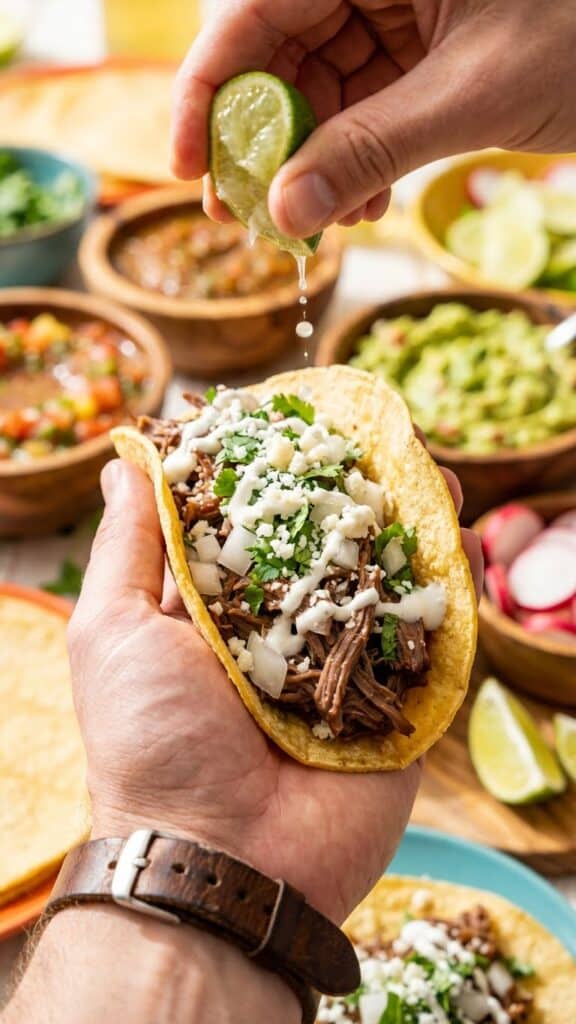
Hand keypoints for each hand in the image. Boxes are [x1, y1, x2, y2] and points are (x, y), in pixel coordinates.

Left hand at [69, 458, 481, 924]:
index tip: (297, 424)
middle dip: (352, 493)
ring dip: (408, 526)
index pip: (252, 526)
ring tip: (428, 473)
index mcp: (216, 613)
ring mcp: (341, 668)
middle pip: (325, 548)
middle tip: (377, 438)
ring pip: (383, 582)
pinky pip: (428, 639)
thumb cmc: (150, 742)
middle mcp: (282, 635)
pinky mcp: (394, 706)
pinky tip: (454, 535)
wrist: (220, 861)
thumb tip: (124, 460)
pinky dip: (446, 588)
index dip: (273, 474)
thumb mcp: (113, 630)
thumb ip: (129, 545)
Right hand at [172, 0, 575, 235]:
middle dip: (260, 141)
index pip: (255, 7)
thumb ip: (373, 149)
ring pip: (314, 87)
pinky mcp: (414, 49)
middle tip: (244, 216)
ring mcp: (392, 8)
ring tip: (316, 225)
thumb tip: (285, 211)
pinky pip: (359, 106)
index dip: (208, 88)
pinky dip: (355, 159)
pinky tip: (366, 204)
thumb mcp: (472, 95)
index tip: (187, 165)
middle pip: (275, 52)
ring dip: (310, 164)